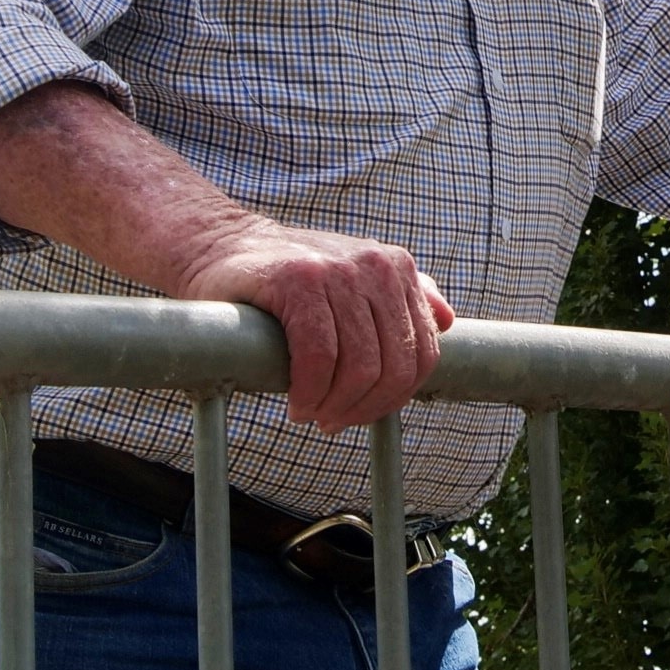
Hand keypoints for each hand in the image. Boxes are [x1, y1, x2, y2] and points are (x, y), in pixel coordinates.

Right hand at [177, 218, 455, 431]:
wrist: (220, 248)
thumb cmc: (288, 278)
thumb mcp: (354, 281)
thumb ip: (403, 298)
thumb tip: (449, 320)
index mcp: (398, 269)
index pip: (424, 354)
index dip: (394, 398)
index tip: (360, 413)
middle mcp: (377, 265)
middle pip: (394, 366)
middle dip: (364, 407)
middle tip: (331, 421)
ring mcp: (339, 270)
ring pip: (359, 366)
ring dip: (333, 405)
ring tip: (311, 412)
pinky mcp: (299, 280)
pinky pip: (319, 356)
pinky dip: (310, 391)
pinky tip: (298, 402)